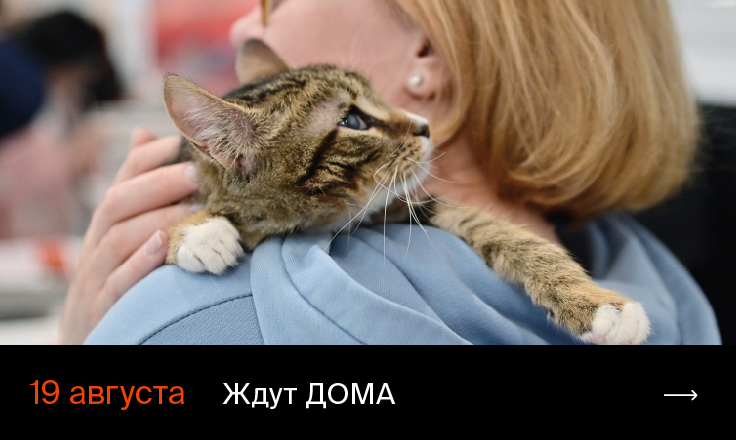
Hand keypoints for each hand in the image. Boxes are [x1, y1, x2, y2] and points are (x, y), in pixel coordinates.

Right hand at [59, 128, 198, 343]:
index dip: (152, 156)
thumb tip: (146, 133)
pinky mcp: (104, 304)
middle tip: (199, 173)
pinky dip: (140, 263)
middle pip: (120, 202)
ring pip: (120, 238)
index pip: (124, 177)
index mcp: (108, 218)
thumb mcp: (126, 228)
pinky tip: (164, 245)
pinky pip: (118, 281)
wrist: (85, 329)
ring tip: (194, 208)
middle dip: (160, 183)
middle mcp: (98, 239)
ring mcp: (97, 272)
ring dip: (159, 219)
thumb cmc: (115, 270)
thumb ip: (139, 186)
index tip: (183, 142)